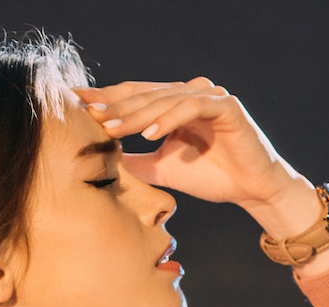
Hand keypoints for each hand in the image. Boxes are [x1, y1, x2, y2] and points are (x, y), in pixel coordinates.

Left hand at [76, 78, 324, 240]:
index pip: (134, 96)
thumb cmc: (213, 177)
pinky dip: (170, 119)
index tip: (74, 104)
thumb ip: (136, 161)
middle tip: (87, 114)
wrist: (253, 190)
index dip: (106, 98)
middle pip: (145, 95)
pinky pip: (192, 107)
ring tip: (112, 127)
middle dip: (115, 105)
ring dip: (137, 114)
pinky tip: (149, 133)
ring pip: (165, 100)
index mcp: (175, 104)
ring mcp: (209, 96)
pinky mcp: (227, 106)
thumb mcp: (163, 169)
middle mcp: (191, 93)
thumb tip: (103, 160)